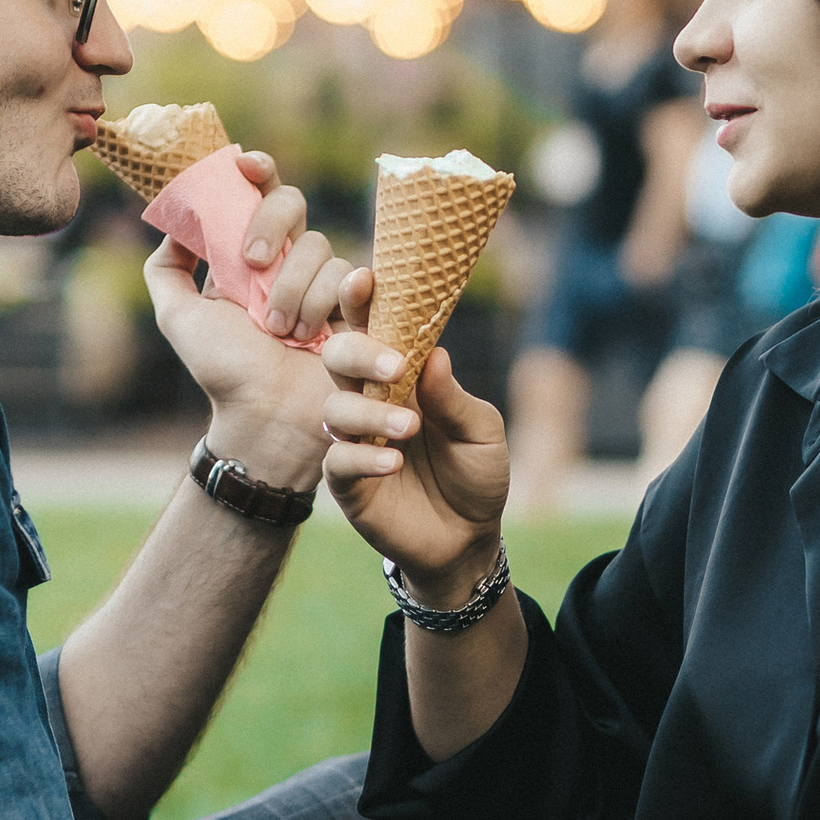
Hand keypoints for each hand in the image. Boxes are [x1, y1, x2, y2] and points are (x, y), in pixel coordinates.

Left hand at [145, 154, 351, 468]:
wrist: (266, 419)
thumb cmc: (224, 373)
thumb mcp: (179, 318)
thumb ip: (167, 270)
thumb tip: (174, 224)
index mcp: (249, 257)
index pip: (257, 195)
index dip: (255, 170)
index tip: (242, 166)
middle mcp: (288, 261)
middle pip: (292, 202)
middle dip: (269, 226)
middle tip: (250, 266)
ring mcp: (326, 282)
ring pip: (319, 246)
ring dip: (294, 291)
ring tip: (281, 336)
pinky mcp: (358, 306)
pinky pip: (352, 278)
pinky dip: (331, 302)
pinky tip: (318, 334)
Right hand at [320, 281, 513, 594]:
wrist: (468, 539)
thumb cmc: (476, 474)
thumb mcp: (483, 432)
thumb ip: (455, 398)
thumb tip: (434, 355)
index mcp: (404, 375)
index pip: (376, 328)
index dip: (363, 302)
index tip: (365, 279)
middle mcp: (371, 399)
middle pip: (340, 355)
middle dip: (359, 351)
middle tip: (395, 365)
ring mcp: (354, 439)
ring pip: (336, 406)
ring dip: (369, 412)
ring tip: (409, 426)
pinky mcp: (347, 482)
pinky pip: (338, 460)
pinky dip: (363, 457)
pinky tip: (393, 462)